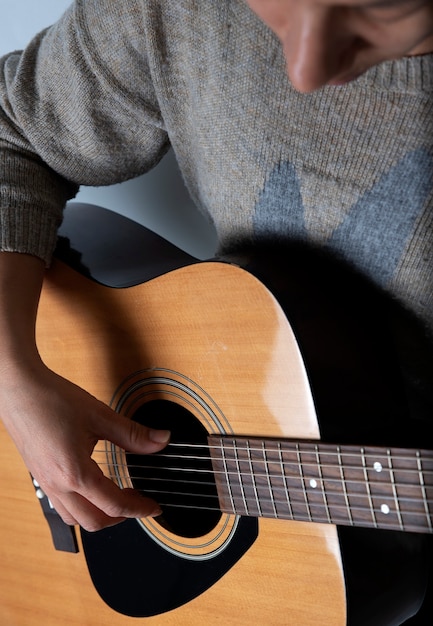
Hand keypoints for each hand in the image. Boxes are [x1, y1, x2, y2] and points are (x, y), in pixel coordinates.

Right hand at [0, 360, 169, 530]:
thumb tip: (160, 441)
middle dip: (121, 518)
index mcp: (74, 473)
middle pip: (94, 522)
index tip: (153, 507)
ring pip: (75, 519)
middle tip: (138, 501)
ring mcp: (45, 483)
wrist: (18, 389)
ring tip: (118, 497)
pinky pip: (62, 507)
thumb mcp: (100, 416)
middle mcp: (57, 485)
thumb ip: (133, 434)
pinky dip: (82, 508)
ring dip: (100, 516)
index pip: (114, 505)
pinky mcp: (40, 477)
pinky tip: (92, 489)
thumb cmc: (51, 399)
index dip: (139, 509)